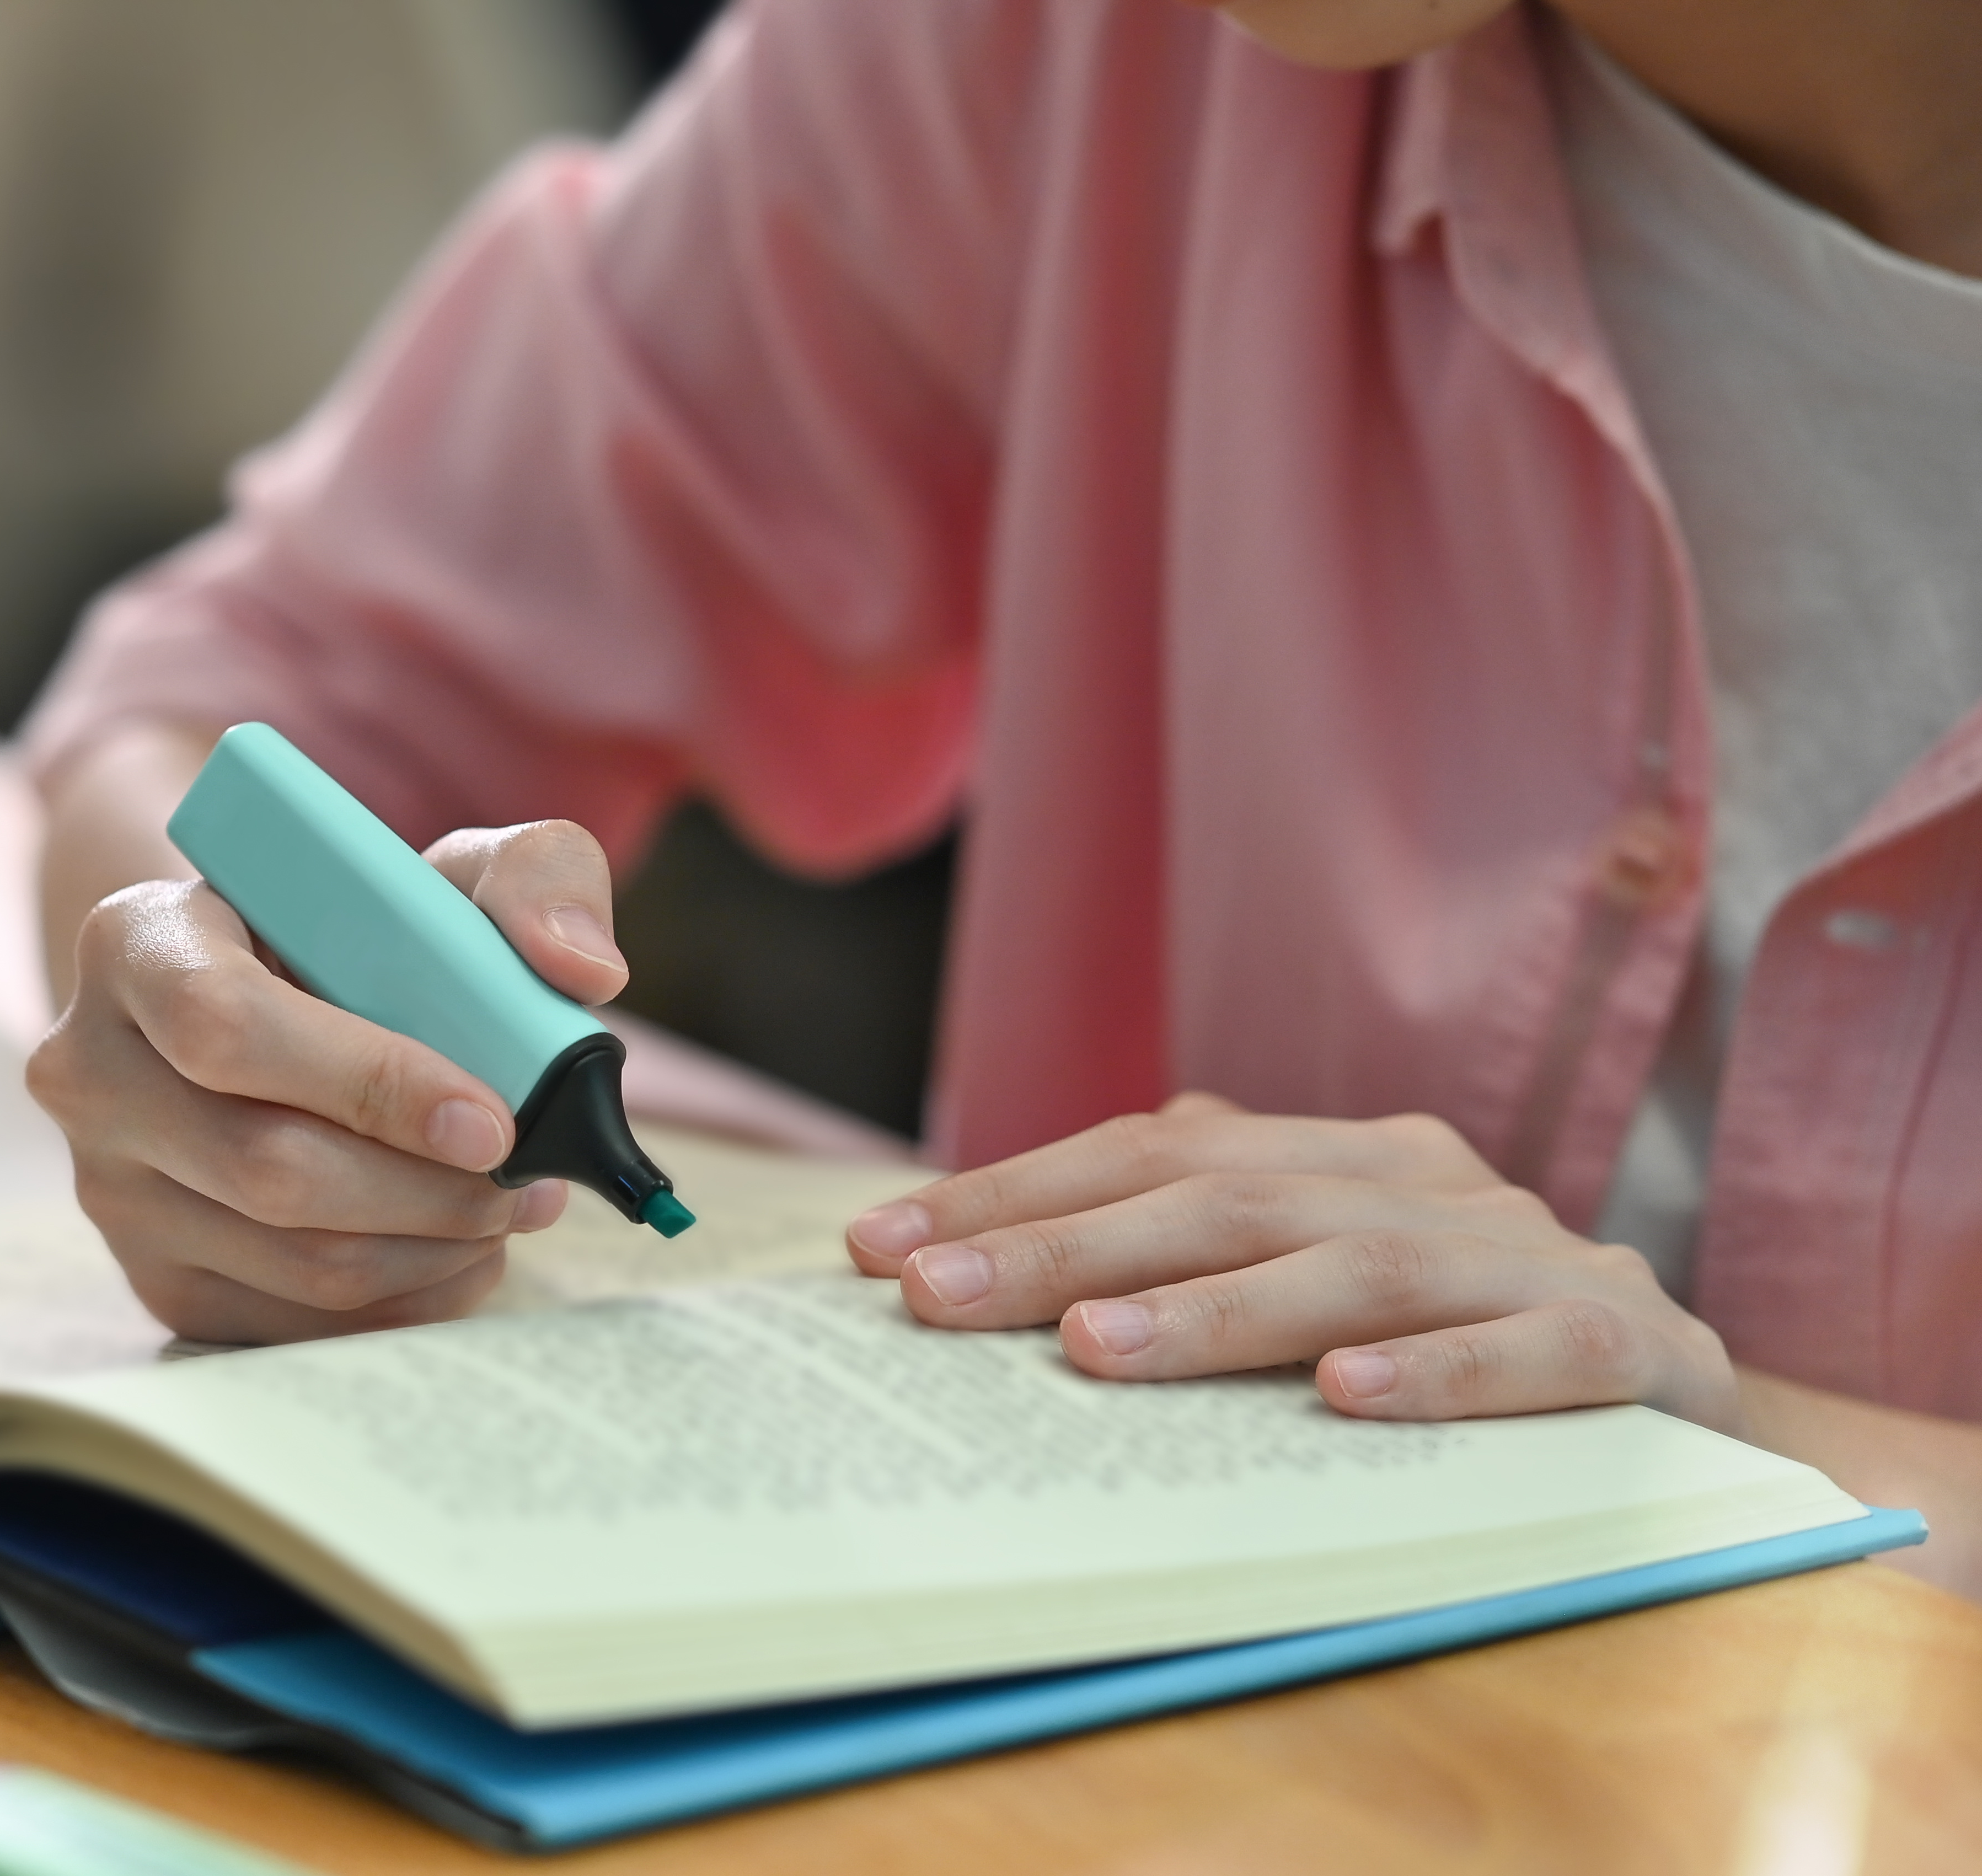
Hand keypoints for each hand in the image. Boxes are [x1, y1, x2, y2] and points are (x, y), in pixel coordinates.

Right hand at [27, 821, 626, 1341]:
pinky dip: (405, 1300)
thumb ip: (536, 877)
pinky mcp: (154, 1279)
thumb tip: (583, 973)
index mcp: (134, 943)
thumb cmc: (351, 935)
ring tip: (510, 1208)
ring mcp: (109, 1189)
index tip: (493, 1117)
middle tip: (530, 1176)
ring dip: (432, 1250)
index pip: (229, 1027)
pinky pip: (296, 1325)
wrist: (256, 1007)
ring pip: (292, 1260)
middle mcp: (89, 1071)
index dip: (370, 1083)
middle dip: (428, 1189)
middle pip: (264, 1167)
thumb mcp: (440, 873)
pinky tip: (457, 1251)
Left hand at [843, 1092, 1739, 1428]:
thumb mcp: (1316, 1289)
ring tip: (1093, 1348)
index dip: (1012, 1195)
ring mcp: (1530, 1258)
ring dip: (1215, 1313)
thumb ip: (1189, 1271)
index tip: (879, 1249)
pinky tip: (1341, 1401)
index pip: (1150, 1155)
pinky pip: (1529, 1355)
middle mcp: (1423, 1184)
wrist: (1694, 1405)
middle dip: (1066, 1247)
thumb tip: (977, 1290)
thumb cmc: (1452, 1344)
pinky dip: (1434, 1375)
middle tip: (937, 1296)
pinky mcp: (1629, 1347)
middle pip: (1224, 1200)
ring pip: (1354, 1270)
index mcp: (1338, 1157)